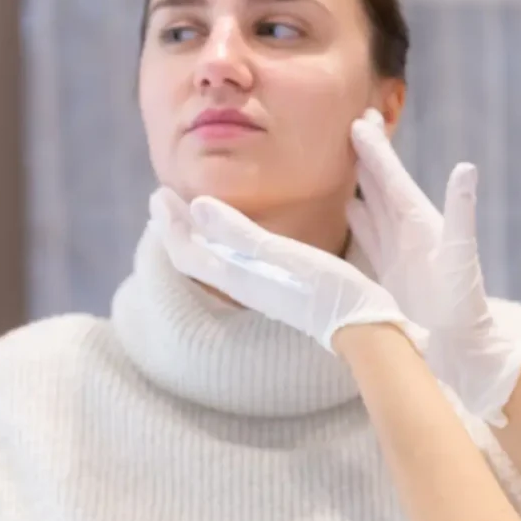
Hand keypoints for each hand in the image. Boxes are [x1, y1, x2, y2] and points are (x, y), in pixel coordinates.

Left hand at [149, 187, 419, 352]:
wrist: (361, 327)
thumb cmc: (325, 289)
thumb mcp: (283, 254)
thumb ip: (239, 231)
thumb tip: (196, 205)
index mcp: (237, 276)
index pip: (186, 252)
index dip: (169, 224)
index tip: (158, 193)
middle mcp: (242, 285)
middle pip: (195, 257)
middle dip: (178, 229)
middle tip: (166, 199)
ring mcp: (262, 290)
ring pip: (214, 261)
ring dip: (199, 237)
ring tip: (195, 214)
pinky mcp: (280, 290)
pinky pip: (236, 264)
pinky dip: (224, 244)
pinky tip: (241, 237)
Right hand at [347, 111, 520, 424]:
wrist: (462, 348)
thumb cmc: (463, 304)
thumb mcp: (461, 256)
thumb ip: (462, 212)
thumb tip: (466, 168)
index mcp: (422, 222)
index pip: (393, 178)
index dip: (377, 149)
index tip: (361, 118)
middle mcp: (410, 231)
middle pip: (383, 184)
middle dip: (368, 154)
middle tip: (352, 120)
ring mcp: (401, 251)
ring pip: (374, 206)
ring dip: (359, 181)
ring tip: (341, 156)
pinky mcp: (391, 272)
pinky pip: (368, 236)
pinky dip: (356, 217)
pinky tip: (346, 207)